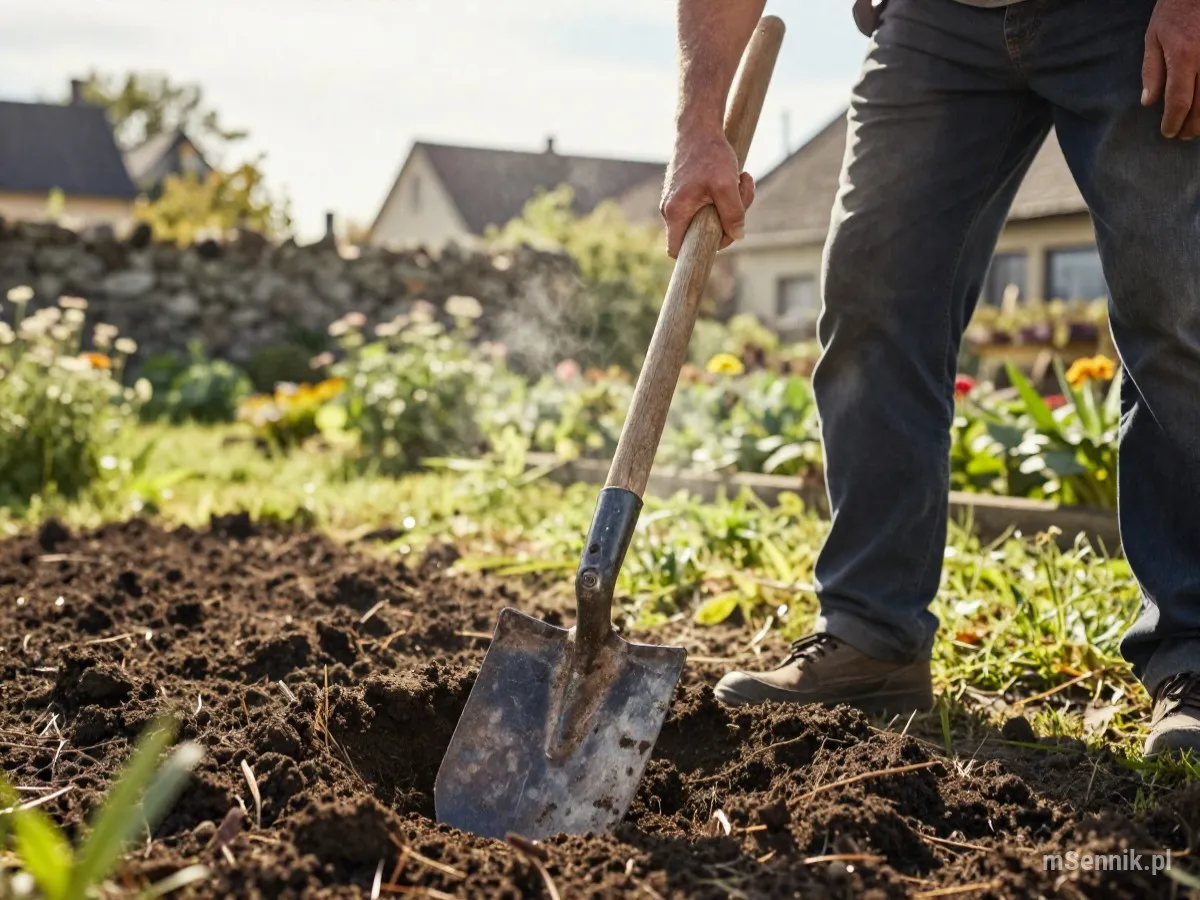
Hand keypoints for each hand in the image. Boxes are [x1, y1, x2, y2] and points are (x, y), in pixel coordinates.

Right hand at [659, 130, 754, 258]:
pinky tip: (734, 177)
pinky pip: (707, 205)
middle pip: (699, 233)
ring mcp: (677, 201)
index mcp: (676, 212)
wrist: (699, 126)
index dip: (694, 254)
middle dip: (726, 221)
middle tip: (741, 195)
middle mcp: (671, 210)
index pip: (676, 250)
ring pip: (707, 217)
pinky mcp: (686, 193)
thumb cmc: (710, 154)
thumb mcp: (727, 185)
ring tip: (741, 179)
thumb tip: (737, 236)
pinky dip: (723, 196)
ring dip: (730, 204)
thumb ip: (733, 213)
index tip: (718, 241)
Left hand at [1142, 0, 1199, 137]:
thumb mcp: (1155, 36)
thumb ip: (1152, 70)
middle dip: (1192, 125)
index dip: (1174, 121)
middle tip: (1183, 135)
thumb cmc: (1176, 8)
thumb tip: (1149, 102)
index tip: (1168, 132)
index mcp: (1185, 56)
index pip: (1179, 100)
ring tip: (1197, 127)